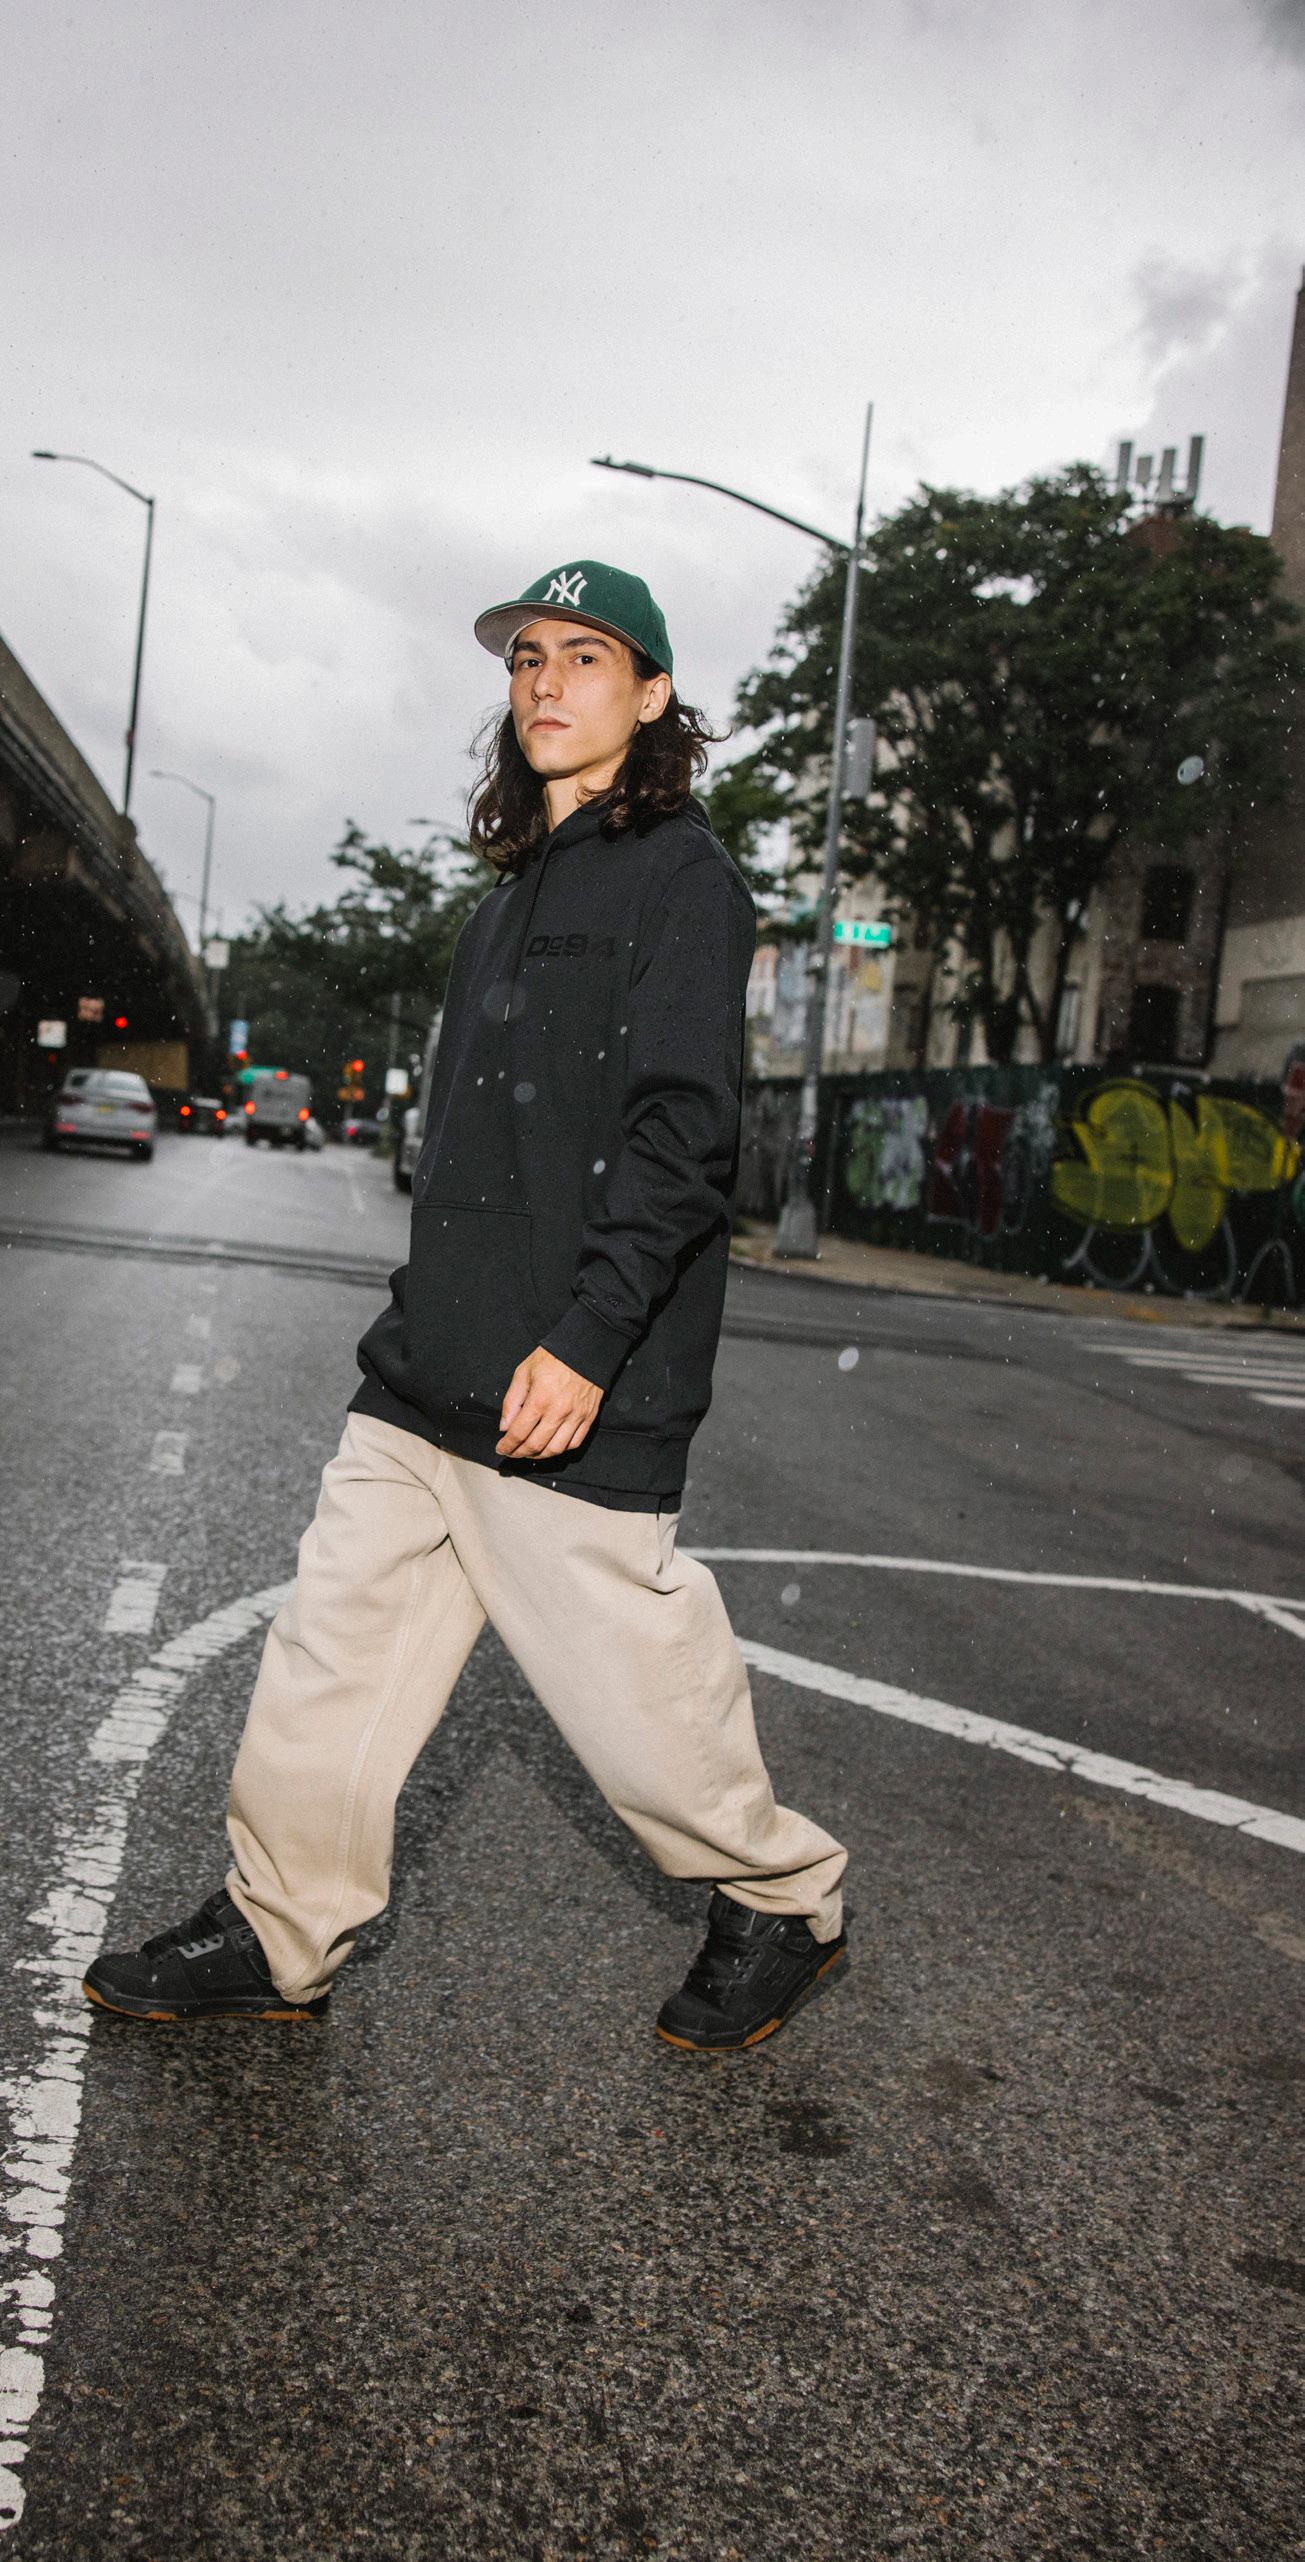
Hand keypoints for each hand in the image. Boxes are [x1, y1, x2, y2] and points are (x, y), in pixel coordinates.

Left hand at [496, 1346, 602, 1461]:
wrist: (585, 1348)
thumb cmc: (553, 1357)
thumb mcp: (524, 1372)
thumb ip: (512, 1401)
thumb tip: (505, 1426)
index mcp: (539, 1399)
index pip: (518, 1433)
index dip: (507, 1445)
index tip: (501, 1448)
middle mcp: (558, 1411)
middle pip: (536, 1445)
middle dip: (520, 1453)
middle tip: (512, 1452)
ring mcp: (576, 1416)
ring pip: (556, 1449)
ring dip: (539, 1456)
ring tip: (530, 1452)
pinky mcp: (589, 1417)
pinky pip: (575, 1443)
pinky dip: (561, 1449)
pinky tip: (551, 1445)